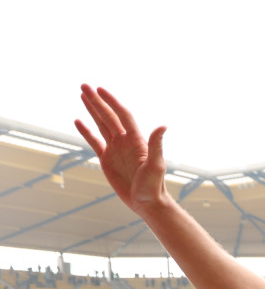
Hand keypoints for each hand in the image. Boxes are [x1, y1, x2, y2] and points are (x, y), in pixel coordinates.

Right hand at [75, 86, 167, 214]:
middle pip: (108, 116)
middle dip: (97, 101)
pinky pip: (94, 142)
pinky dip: (86, 131)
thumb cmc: (154, 186)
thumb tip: (163, 126)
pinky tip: (78, 120)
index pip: (122, 115)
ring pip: (101, 125)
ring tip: (82, 95)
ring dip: (92, 110)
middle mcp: (125, 141)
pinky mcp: (107, 159)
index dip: (112, 102)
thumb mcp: (155, 165)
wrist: (147, 203)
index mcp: (136, 140)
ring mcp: (115, 149)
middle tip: (84, 85)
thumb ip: (156, 144)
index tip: (100, 90)